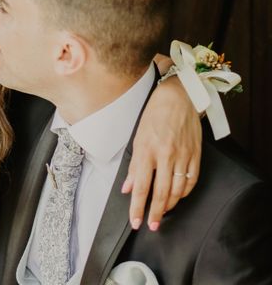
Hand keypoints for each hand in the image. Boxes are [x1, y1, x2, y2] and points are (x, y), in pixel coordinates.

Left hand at [122, 75, 200, 230]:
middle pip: (160, 192)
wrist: (178, 98)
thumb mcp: (137, 138)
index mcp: (146, 150)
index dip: (138, 207)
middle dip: (155, 213)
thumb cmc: (154, 116)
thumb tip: (127, 188)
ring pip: (177, 190)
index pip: (141, 186)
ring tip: (162, 213)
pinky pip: (191, 180)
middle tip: (151, 225)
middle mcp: (165, 155)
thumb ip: (133, 166)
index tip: (136, 221)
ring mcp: (182, 155)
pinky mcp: (196, 154)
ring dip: (169, 205)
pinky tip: (178, 197)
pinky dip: (184, 193)